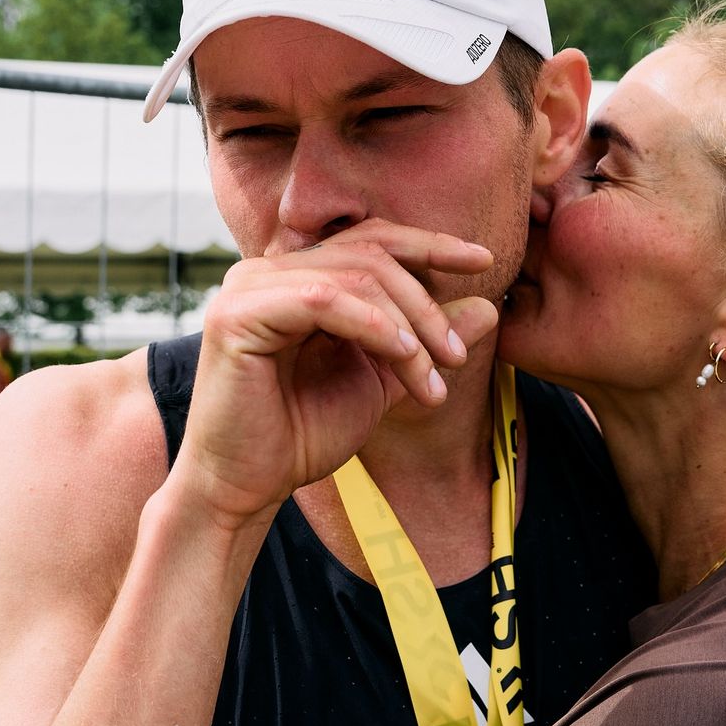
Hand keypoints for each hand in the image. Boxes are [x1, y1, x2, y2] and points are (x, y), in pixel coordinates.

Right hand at [172, 221, 498, 526]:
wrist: (247, 485)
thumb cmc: (303, 434)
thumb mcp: (382, 380)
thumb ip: (425, 342)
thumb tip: (489, 306)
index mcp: (298, 276)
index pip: (372, 239)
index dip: (429, 244)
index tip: (484, 260)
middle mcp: (269, 270)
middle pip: (372, 255)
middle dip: (426, 304)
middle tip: (458, 356)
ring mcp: (248, 286)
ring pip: (355, 277)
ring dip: (408, 325)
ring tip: (434, 374)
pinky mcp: (237, 313)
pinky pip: (323, 300)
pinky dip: (373, 325)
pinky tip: (403, 355)